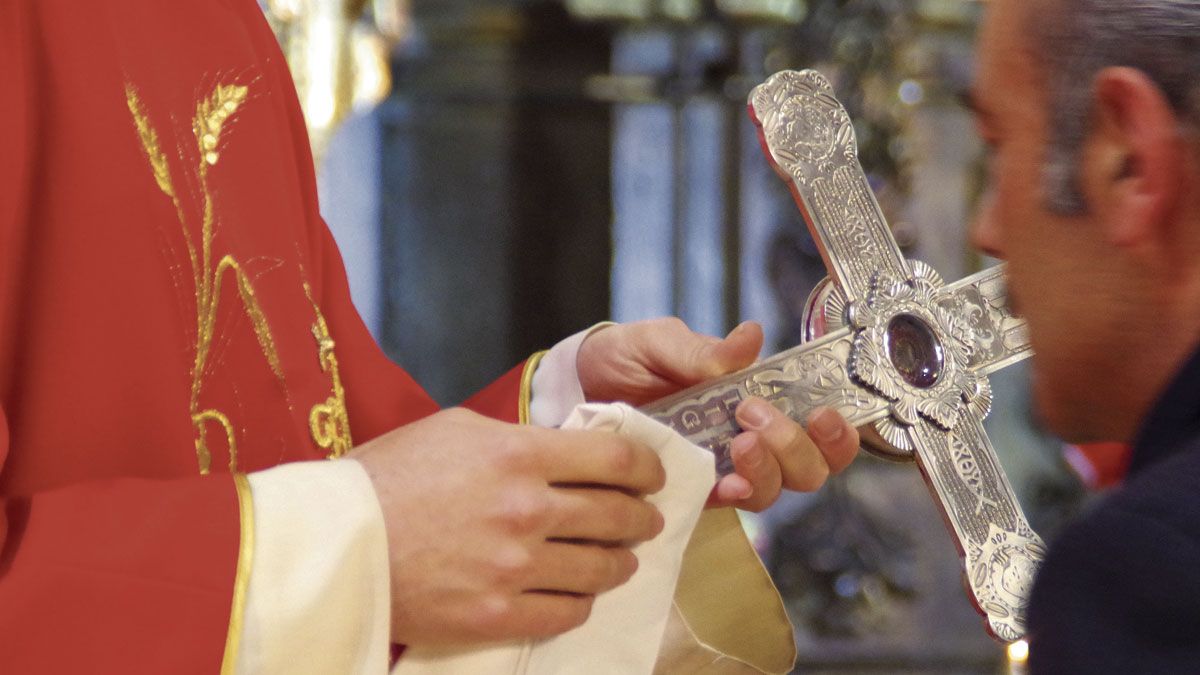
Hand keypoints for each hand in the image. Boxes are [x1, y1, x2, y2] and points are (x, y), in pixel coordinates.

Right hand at [351, 408, 665, 645]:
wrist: (334, 541)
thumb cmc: (388, 475)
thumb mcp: (456, 429)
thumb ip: (519, 438)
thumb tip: (565, 450)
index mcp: (519, 454)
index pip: (616, 458)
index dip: (647, 468)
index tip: (652, 476)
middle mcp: (526, 509)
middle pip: (618, 514)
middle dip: (643, 517)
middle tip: (647, 519)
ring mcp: (514, 567)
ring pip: (601, 567)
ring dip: (621, 562)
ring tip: (621, 559)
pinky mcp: (495, 614)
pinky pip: (566, 613)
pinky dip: (583, 602)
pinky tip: (581, 593)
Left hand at [577, 318, 858, 510]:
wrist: (577, 383)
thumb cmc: (626, 357)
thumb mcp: (660, 341)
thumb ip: (703, 348)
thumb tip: (752, 337)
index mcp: (758, 398)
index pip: (821, 430)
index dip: (837, 434)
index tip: (822, 412)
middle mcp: (750, 439)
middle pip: (808, 470)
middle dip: (795, 447)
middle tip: (754, 414)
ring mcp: (721, 468)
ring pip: (773, 491)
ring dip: (767, 469)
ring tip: (738, 441)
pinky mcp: (690, 489)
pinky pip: (726, 505)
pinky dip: (733, 493)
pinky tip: (723, 479)